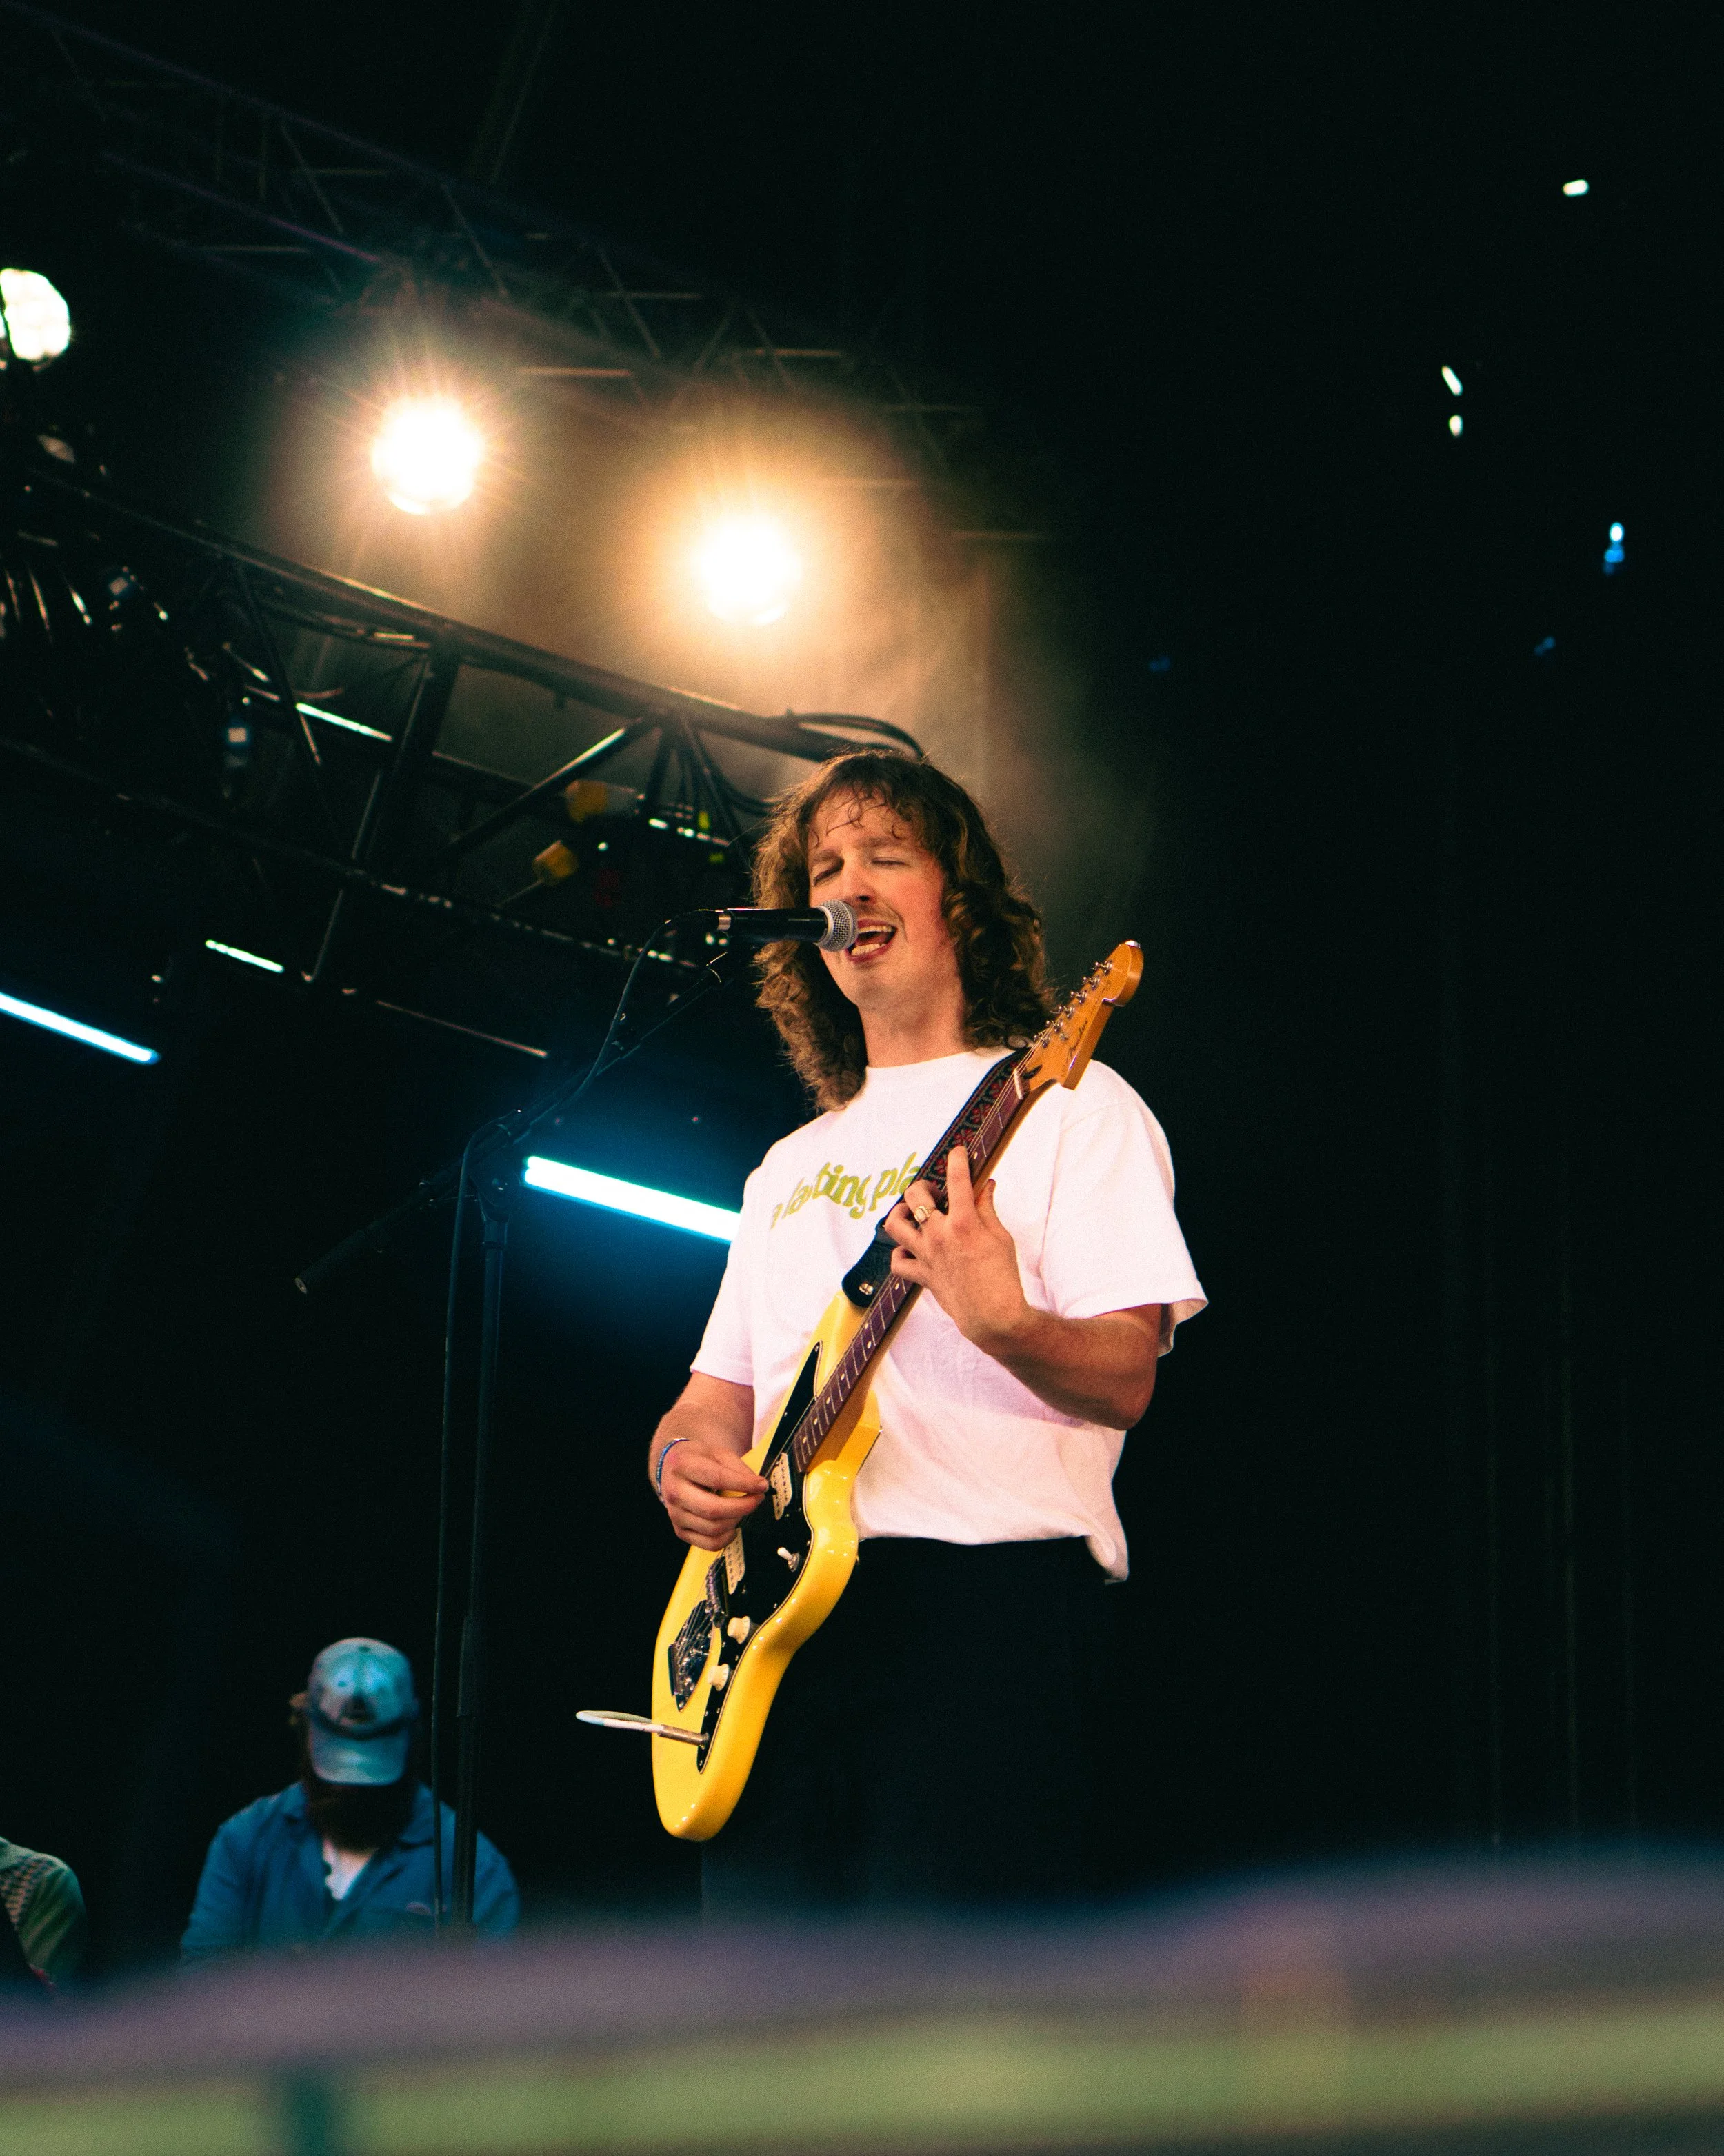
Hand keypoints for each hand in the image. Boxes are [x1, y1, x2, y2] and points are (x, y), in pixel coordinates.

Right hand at [659, 1435, 766, 1550]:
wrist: (672, 1469)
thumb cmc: (697, 1460)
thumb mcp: (717, 1453)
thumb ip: (738, 1468)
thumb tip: (758, 1487)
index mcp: (682, 1466)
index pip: (717, 1478)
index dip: (743, 1484)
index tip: (761, 1485)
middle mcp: (674, 1491)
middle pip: (713, 1509)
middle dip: (742, 1506)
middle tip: (756, 1499)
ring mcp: (675, 1514)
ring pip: (713, 1528)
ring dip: (737, 1520)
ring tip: (744, 1508)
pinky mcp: (680, 1531)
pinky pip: (709, 1543)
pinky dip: (727, 1538)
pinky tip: (733, 1525)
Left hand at [882, 1145, 1029, 1355]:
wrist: (992, 1316)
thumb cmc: (1002, 1277)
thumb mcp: (1001, 1237)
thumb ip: (987, 1208)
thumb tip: (985, 1186)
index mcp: (963, 1222)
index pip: (957, 1179)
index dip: (957, 1159)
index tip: (958, 1152)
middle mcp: (939, 1235)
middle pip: (915, 1196)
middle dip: (923, 1186)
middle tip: (935, 1191)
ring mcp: (926, 1255)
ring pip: (895, 1225)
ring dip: (900, 1213)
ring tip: (911, 1211)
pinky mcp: (922, 1275)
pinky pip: (898, 1262)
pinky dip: (900, 1253)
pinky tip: (910, 1248)